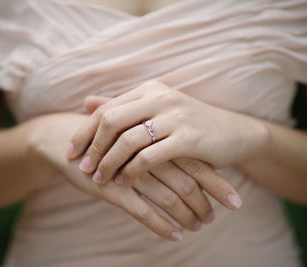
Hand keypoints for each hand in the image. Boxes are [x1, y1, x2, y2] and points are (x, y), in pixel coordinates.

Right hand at [29, 113, 213, 239]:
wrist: (66, 141)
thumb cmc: (106, 139)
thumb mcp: (135, 136)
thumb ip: (161, 145)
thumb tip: (193, 159)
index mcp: (158, 139)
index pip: (196, 163)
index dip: (217, 183)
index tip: (234, 201)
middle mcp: (149, 155)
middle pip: (188, 183)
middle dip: (206, 204)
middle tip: (215, 218)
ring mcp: (130, 172)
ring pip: (168, 199)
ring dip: (187, 216)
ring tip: (198, 227)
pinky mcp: (113, 188)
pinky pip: (142, 211)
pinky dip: (161, 226)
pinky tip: (175, 236)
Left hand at [69, 92, 244, 209]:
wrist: (234, 133)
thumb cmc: (190, 125)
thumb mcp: (157, 111)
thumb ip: (123, 107)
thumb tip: (87, 103)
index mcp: (149, 90)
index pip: (107, 109)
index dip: (84, 131)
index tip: (71, 150)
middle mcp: (160, 98)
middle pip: (111, 121)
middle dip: (92, 147)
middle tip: (82, 166)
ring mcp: (175, 117)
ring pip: (128, 140)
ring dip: (109, 162)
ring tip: (99, 179)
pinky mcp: (188, 138)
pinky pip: (149, 157)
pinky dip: (132, 171)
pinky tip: (124, 181)